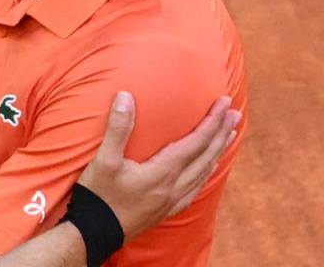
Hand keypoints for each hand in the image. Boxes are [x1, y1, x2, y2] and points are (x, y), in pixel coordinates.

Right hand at [78, 91, 240, 239]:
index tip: (224, 102)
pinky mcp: (166, 210)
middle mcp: (174, 187)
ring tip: (229, 136)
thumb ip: (117, 128)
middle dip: (222, 133)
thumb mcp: (104, 160)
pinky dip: (206, 174)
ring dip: (218, 152)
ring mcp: (172, 201)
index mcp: (162, 172)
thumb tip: (125, 96)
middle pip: (206, 157)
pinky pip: (195, 189)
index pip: (195, 143)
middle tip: (235, 114)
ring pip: (204, 173)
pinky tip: (208, 170)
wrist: (94, 233)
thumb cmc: (98, 196)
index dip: (212, 122)